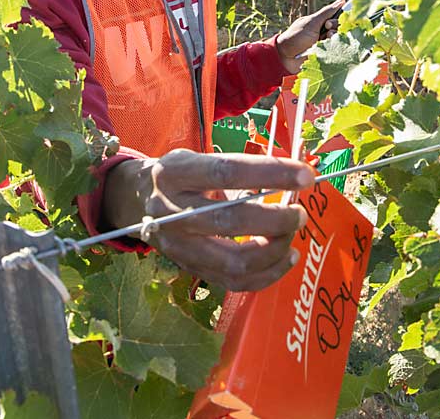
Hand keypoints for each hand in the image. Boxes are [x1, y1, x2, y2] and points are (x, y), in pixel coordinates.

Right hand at [103, 151, 312, 290]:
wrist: (133, 201)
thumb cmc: (176, 175)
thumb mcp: (193, 158)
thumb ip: (233, 168)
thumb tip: (290, 178)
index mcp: (176, 173)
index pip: (228, 172)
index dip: (271, 174)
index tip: (306, 176)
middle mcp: (173, 212)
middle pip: (231, 221)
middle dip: (276, 219)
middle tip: (299, 212)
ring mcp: (179, 246)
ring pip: (234, 261)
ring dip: (274, 250)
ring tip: (292, 233)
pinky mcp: (189, 268)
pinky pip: (234, 281)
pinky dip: (267, 274)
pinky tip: (285, 257)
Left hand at [276, 0, 344, 73]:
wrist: (285, 57)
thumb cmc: (295, 37)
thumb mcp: (311, 22)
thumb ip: (326, 12)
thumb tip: (341, 0)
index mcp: (320, 21)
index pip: (337, 15)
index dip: (337, 17)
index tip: (329, 20)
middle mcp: (324, 31)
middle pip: (341, 25)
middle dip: (335, 26)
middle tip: (326, 28)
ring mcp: (325, 42)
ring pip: (340, 37)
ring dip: (334, 37)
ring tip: (325, 40)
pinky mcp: (326, 54)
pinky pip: (337, 48)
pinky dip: (334, 47)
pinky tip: (327, 48)